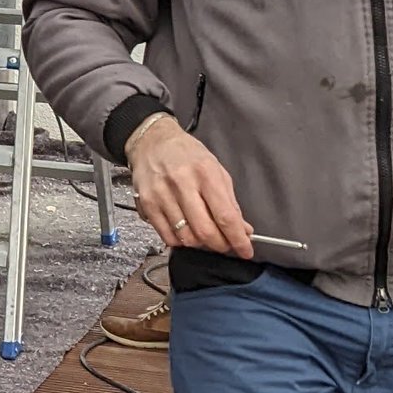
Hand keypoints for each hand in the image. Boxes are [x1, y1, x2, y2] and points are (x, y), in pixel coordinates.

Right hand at [124, 111, 252, 257]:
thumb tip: (243, 229)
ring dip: (201, 244)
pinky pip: (167, 237)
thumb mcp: (216, 169)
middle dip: (220, 245)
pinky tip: (186, 231)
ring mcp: (162, 195)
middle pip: (205, 231)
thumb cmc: (186, 154)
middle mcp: (182, 184)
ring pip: (186, 237)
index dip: (238, 239)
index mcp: (205, 173)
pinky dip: (181, 241)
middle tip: (226, 244)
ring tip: (205, 235)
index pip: (225, 216)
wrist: (152, 141)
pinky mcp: (147, 205)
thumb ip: (230, 202)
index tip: (246, 250)